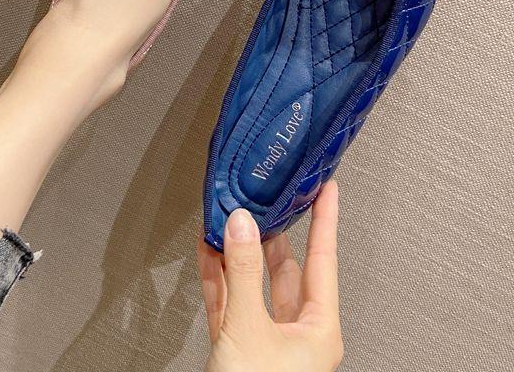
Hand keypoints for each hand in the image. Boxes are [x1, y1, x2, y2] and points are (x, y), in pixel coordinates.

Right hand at [198, 181, 342, 371]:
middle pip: (284, 267)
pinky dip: (216, 274)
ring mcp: (264, 338)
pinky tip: (208, 251)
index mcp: (317, 329)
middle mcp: (295, 331)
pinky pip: (228, 299)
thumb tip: (241, 225)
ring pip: (252, 281)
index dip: (324, 219)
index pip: (324, 259)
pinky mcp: (237, 345)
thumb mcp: (250, 330)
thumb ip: (243, 272)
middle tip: (264, 197)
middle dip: (270, 231)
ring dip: (237, 250)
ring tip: (227, 217)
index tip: (326, 187)